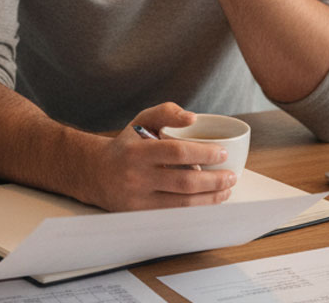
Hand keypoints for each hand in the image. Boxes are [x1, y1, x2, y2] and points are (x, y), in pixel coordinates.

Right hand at [82, 102, 236, 210]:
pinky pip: (174, 215)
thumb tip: (192, 117)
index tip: (222, 153)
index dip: (203, 153)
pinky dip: (195, 209)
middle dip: (214, 181)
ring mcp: (138, 200)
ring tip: (226, 190)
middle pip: (184, 182)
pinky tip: (209, 202)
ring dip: (210, 198)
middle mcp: (137, 177)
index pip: (176, 152)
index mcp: (138, 151)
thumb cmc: (126, 145)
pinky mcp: (141, 216)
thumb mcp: (141, 121)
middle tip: (231, 176)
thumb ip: (166, 112)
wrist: (96, 173)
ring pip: (182, 204)